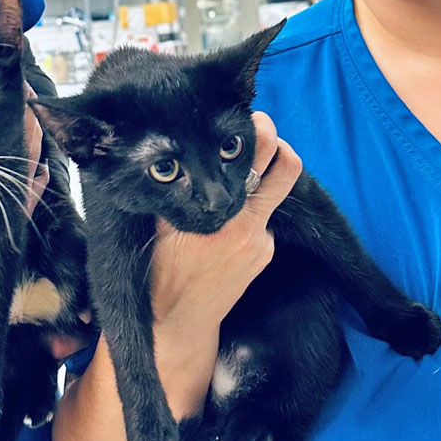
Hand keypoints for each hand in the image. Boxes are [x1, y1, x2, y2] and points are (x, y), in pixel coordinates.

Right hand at [148, 111, 301, 415]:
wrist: (176, 324)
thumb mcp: (156, 227)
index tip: (249, 116)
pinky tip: (223, 222)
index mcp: (222, 215)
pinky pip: (262, 221)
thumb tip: (174, 153)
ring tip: (236, 173)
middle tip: (260, 126)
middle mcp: (249, 227)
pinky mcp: (264, 255)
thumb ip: (173, 193)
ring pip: (272, 195)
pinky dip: (248, 212)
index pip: (256, 160)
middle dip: (276, 142)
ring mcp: (262, 243)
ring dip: (260, 179)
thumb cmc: (158, 275)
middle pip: (285, 170)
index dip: (258, 132)